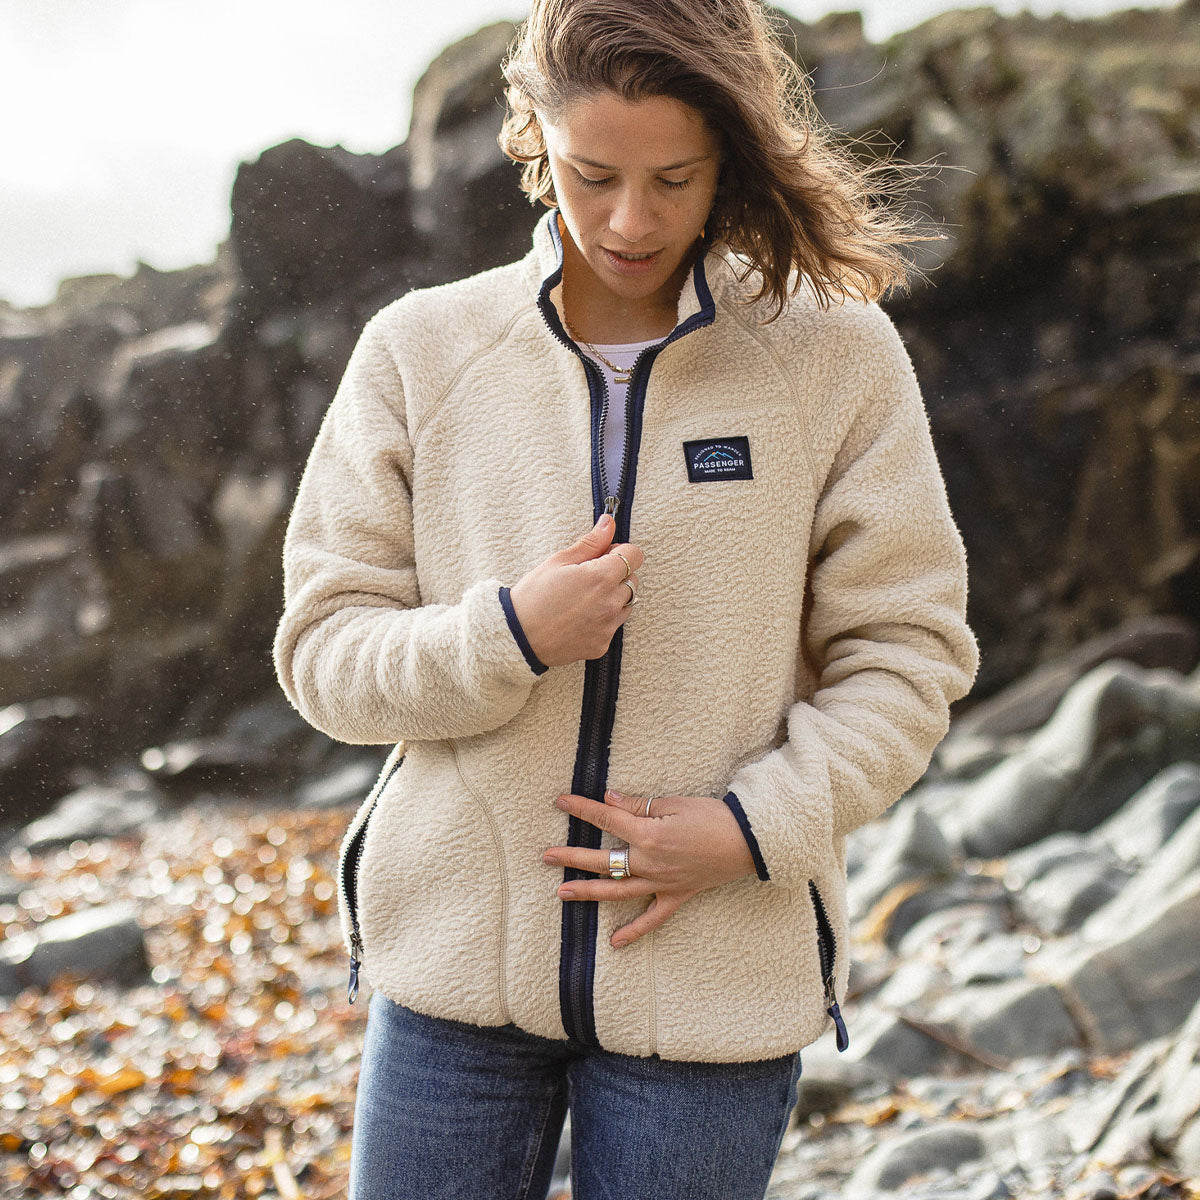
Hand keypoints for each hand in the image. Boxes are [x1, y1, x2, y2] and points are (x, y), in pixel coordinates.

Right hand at [509, 514, 643, 666]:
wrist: (518, 637)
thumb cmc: (533, 596)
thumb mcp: (559, 561)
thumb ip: (590, 543)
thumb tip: (609, 524)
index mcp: (601, 578)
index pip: (635, 556)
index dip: (620, 551)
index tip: (604, 555)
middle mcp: (610, 603)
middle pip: (633, 580)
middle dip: (617, 574)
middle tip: (589, 577)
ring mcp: (608, 626)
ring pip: (626, 604)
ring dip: (613, 597)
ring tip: (584, 598)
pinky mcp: (602, 644)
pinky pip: (613, 626)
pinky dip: (603, 619)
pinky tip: (580, 617)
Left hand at [543, 789, 756, 947]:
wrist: (748, 840)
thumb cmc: (713, 816)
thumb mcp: (675, 803)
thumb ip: (639, 805)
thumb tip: (609, 799)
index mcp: (648, 834)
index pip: (606, 820)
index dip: (582, 809)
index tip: (560, 802)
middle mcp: (650, 862)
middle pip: (603, 860)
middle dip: (572, 857)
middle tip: (546, 856)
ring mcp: (662, 883)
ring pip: (618, 891)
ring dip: (589, 892)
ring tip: (562, 893)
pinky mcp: (677, 896)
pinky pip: (652, 918)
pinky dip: (634, 931)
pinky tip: (614, 942)